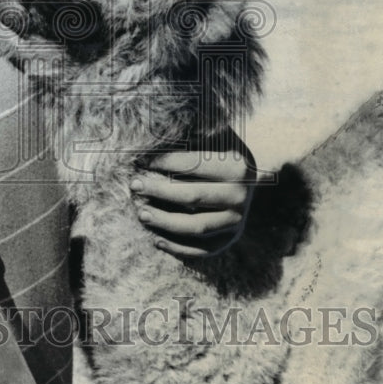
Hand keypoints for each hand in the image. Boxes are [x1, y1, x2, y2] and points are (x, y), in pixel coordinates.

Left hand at [131, 137, 254, 258]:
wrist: (248, 174)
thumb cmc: (219, 150)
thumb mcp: (212, 136)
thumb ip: (191, 133)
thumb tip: (153, 137)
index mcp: (236, 167)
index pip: (194, 165)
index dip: (164, 162)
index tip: (141, 159)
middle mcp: (240, 195)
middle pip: (193, 197)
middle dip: (159, 191)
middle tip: (134, 185)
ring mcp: (237, 220)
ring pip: (196, 227)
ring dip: (165, 222)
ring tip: (141, 214)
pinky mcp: (230, 239)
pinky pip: (202, 250)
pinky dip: (178, 248)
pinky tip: (156, 239)